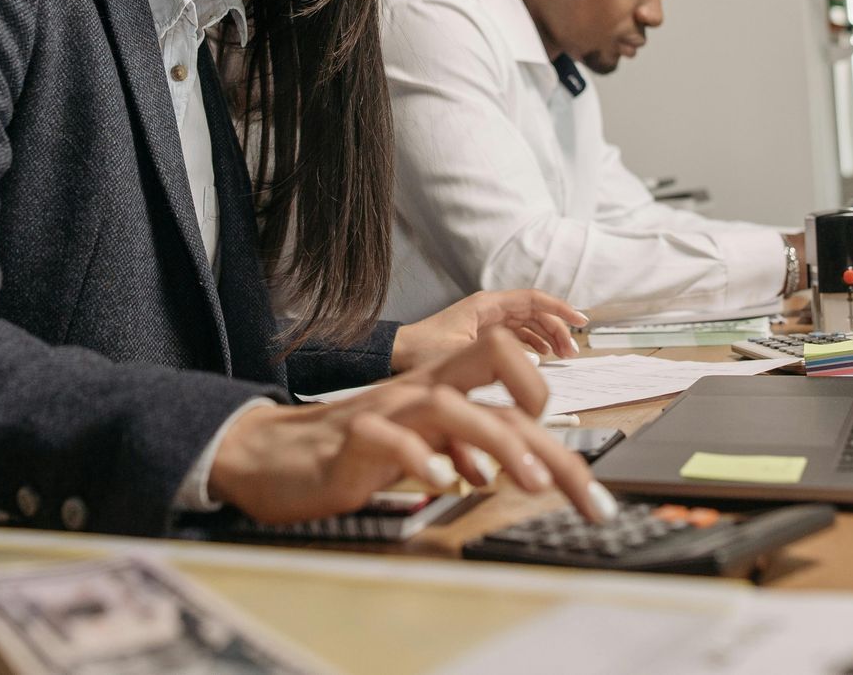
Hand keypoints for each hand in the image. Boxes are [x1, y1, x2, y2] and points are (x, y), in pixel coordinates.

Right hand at [209, 328, 616, 524]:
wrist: (275, 455)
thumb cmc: (357, 450)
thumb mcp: (427, 444)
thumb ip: (472, 446)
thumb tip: (528, 466)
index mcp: (442, 386)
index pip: (508, 367)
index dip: (544, 397)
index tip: (566, 456)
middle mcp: (422, 388)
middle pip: (494, 369)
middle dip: (544, 424)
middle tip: (577, 485)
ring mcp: (388, 409)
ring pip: (452, 405)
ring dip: (497, 443)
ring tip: (528, 484)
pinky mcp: (354, 439)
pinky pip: (391, 439)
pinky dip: (420, 459)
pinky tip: (442, 484)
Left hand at [391, 288, 587, 370]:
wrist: (396, 354)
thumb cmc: (421, 352)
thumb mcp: (459, 354)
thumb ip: (493, 356)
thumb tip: (529, 363)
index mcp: (487, 305)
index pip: (533, 299)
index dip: (560, 309)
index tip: (580, 320)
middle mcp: (490, 309)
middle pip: (535, 313)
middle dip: (557, 329)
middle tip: (572, 351)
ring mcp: (487, 321)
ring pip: (528, 324)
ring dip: (548, 337)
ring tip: (562, 356)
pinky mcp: (483, 334)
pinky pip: (517, 334)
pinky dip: (533, 344)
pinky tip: (541, 357)